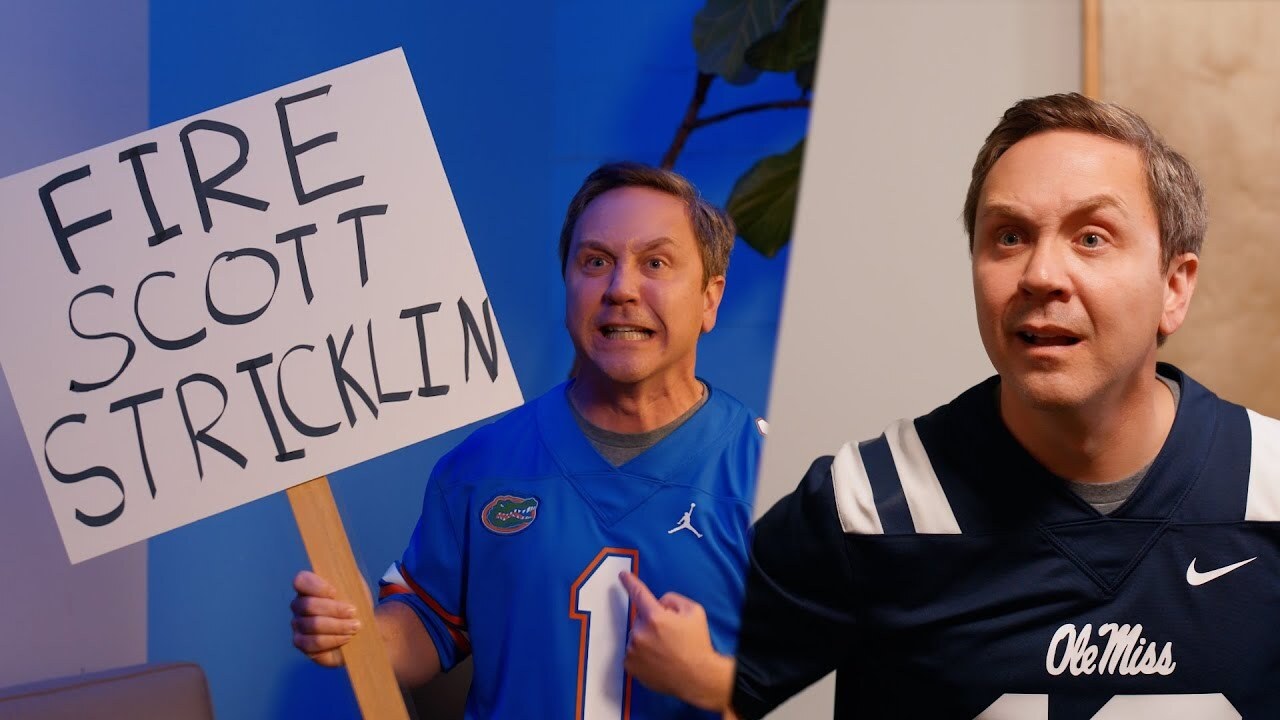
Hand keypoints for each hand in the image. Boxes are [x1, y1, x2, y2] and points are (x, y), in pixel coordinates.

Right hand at [290, 570, 361, 666]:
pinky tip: (346, 638)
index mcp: (309, 587)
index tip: (335, 592)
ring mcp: (298, 625)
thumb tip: (344, 564)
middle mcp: (299, 605)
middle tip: (353, 612)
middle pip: (308, 605)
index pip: (301, 580)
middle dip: (334, 609)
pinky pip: (312, 643)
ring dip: (337, 626)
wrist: (361, 628)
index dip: (316, 586)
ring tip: (355, 626)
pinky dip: (332, 640)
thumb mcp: (355, 586)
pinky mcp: (302, 644)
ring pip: (312, 625)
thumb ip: (348, 575)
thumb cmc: (355, 603)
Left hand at [619, 571, 734, 711]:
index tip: (622, 576)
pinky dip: (641, 654)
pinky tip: (657, 660)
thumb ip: (673, 599)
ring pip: (636, 636)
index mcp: (655, 617)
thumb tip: (659, 603)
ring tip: (665, 651)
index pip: (638, 593)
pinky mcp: (630, 666)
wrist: (697, 678)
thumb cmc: (697, 644)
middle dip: (651, 622)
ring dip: (646, 638)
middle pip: (641, 619)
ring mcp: (633, 651)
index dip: (630, 582)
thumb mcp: (694, 611)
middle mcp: (640, 633)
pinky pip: (632, 652)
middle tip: (669, 635)